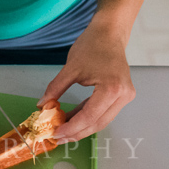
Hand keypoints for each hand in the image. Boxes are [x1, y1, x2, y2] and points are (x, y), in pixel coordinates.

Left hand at [38, 18, 134, 142]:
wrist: (109, 32)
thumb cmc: (92, 45)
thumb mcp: (70, 68)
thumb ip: (55, 88)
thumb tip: (42, 105)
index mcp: (111, 89)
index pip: (89, 116)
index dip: (71, 127)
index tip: (56, 133)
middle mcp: (123, 96)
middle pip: (98, 123)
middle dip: (76, 132)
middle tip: (58, 136)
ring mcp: (125, 96)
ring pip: (102, 120)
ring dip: (82, 126)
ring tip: (63, 129)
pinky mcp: (123, 95)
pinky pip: (105, 111)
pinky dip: (89, 116)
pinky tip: (74, 118)